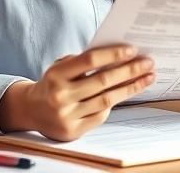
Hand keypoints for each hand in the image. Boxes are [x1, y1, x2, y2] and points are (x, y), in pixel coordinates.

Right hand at [0, 45, 154, 140]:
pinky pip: (101, 115)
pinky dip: (115, 103)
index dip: (112, 54)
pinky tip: (127, 92)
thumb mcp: (61, 67)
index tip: (132, 50)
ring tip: (147, 78)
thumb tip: (118, 56)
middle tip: (148, 63)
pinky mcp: (73, 130)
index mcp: (56, 74)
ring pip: (106, 100)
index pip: (89, 60)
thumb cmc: (53, 83)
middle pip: (102, 81)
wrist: (32, 110)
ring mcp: (67, 115)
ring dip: (130, 88)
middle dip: (129, 71)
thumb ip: (83, 62)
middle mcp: (60, 95)